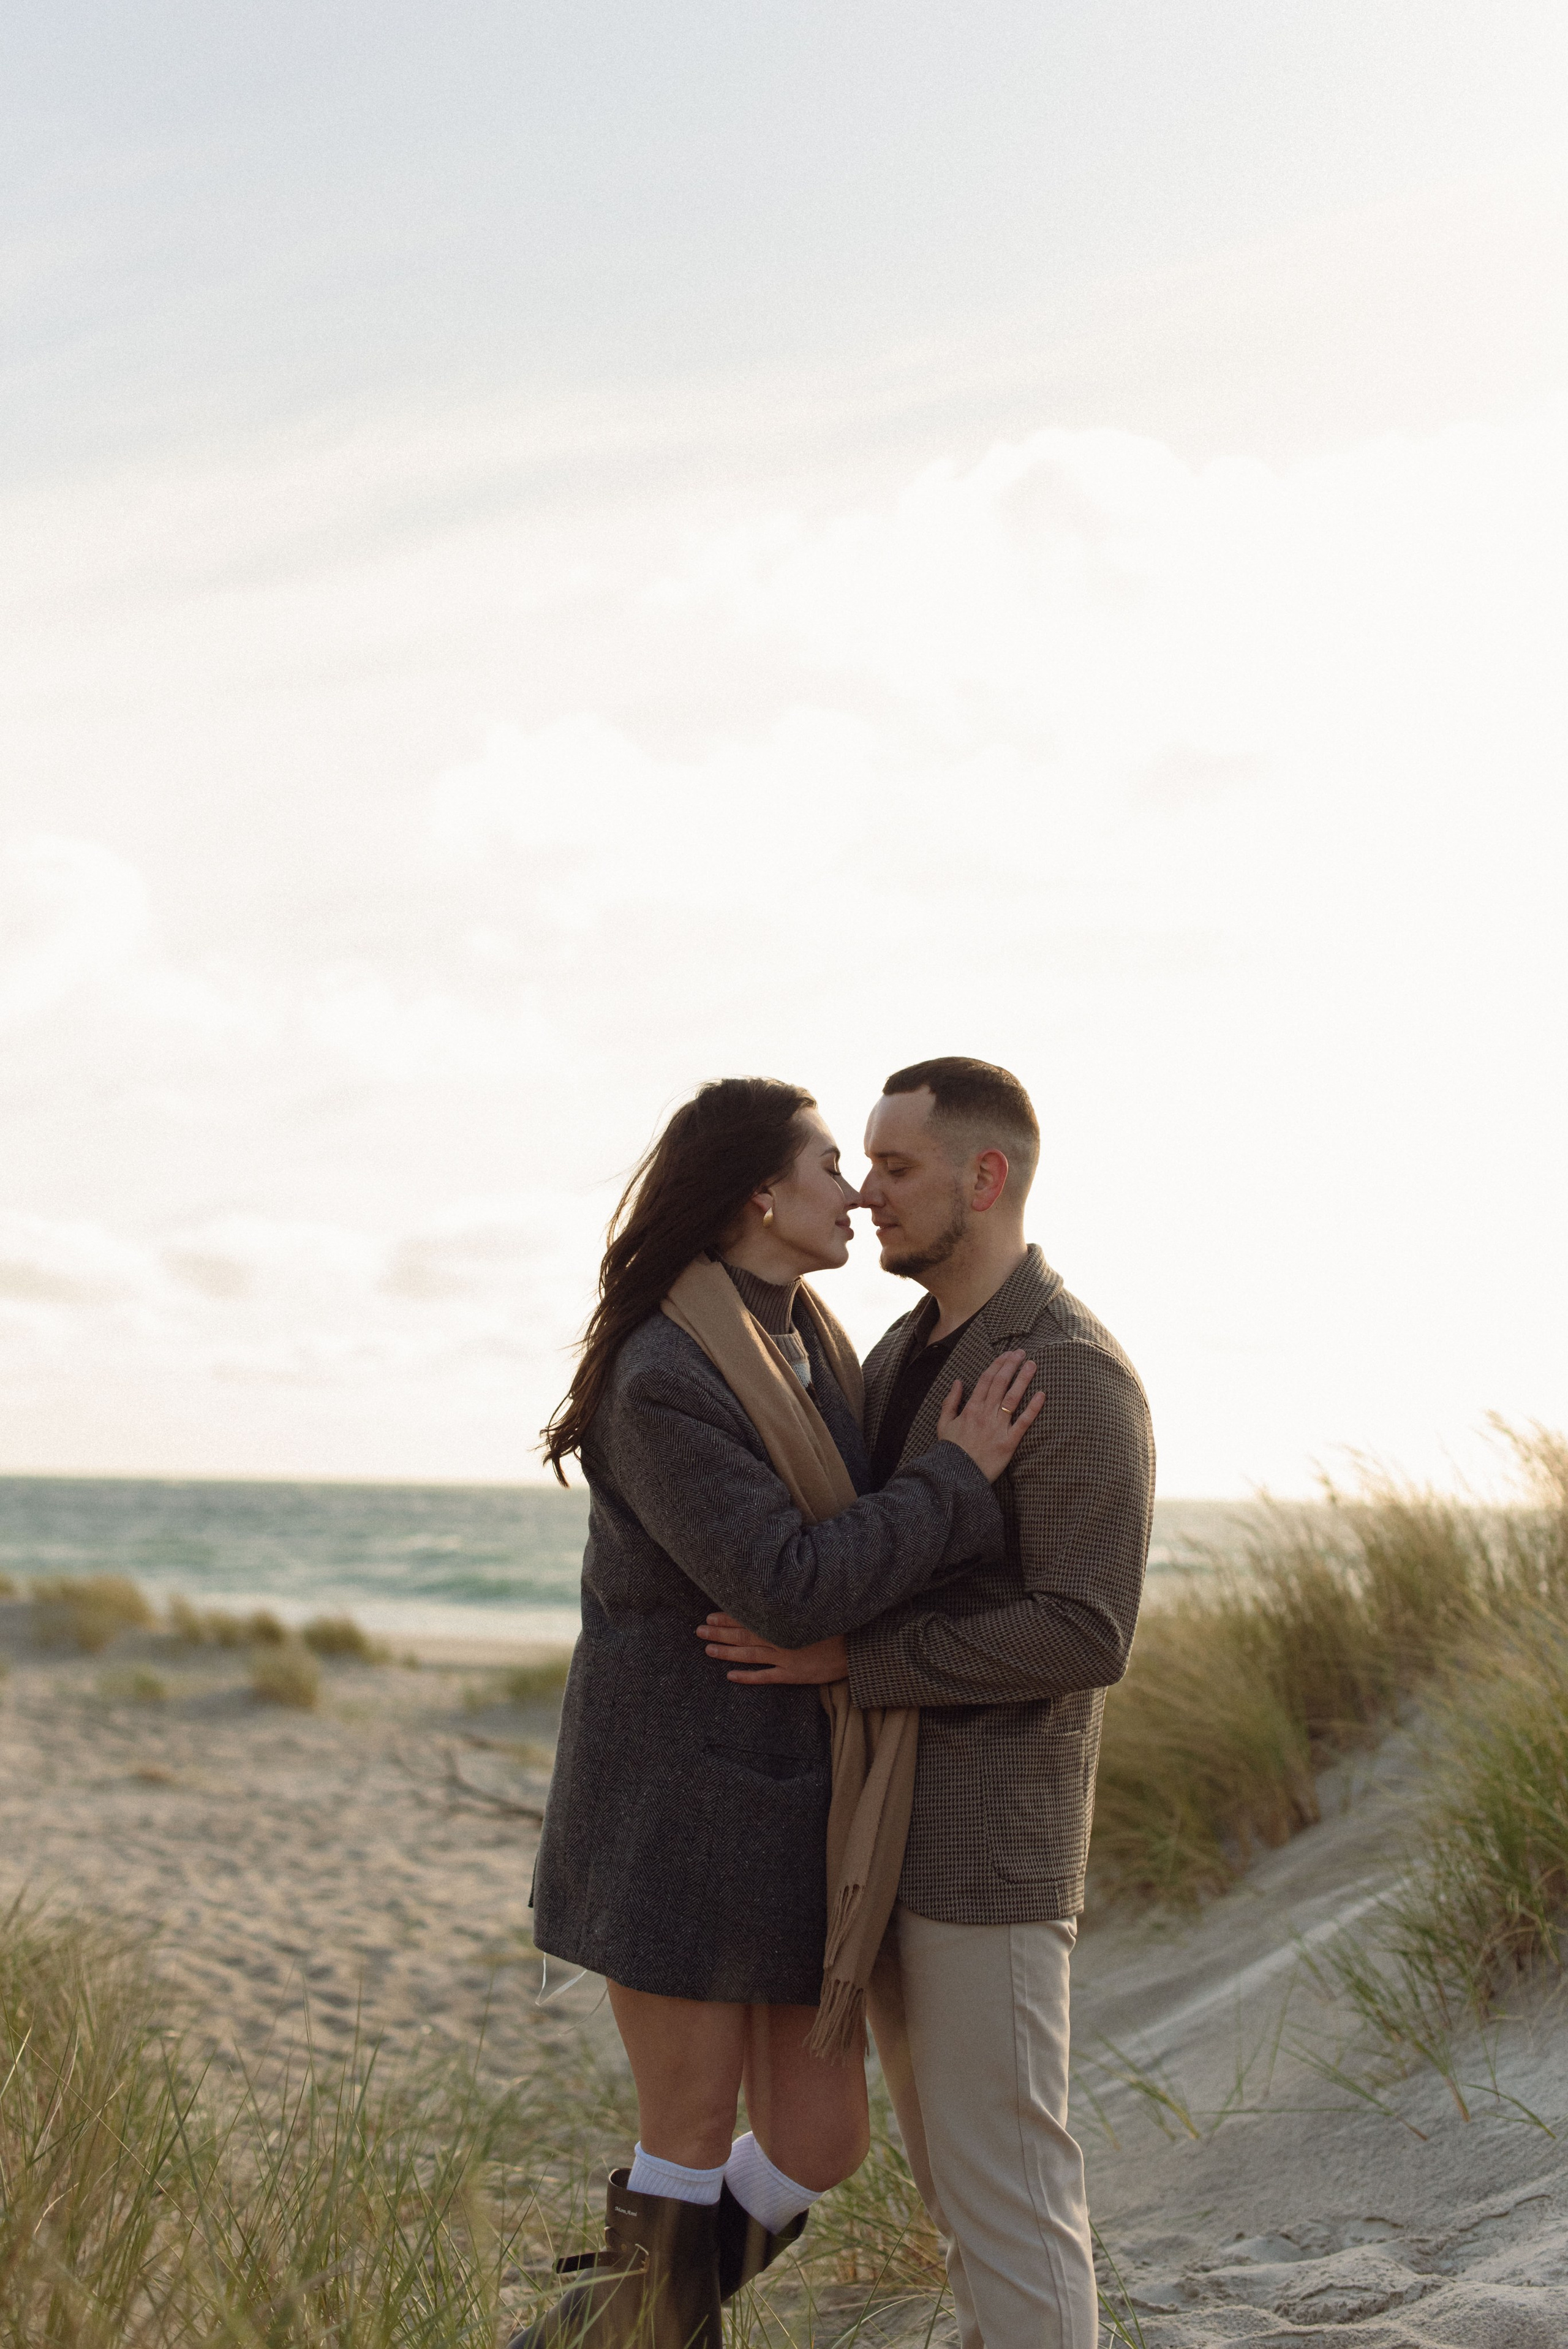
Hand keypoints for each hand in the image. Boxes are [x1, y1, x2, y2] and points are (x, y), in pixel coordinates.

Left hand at [695, 1613, 848, 1684]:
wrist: (858, 1647)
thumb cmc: (838, 1623)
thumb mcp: (815, 1606)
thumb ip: (794, 1600)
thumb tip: (778, 1585)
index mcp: (783, 1620)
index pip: (749, 1617)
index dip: (728, 1616)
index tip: (710, 1614)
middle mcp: (780, 1638)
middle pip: (743, 1634)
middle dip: (720, 1632)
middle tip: (699, 1630)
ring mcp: (785, 1658)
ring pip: (749, 1654)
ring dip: (727, 1652)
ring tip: (707, 1650)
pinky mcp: (792, 1674)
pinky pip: (765, 1677)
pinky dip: (747, 1677)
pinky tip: (730, 1676)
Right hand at [936, 1348, 1044, 1480]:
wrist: (956, 1477)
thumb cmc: (950, 1451)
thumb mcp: (943, 1424)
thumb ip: (950, 1402)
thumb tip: (957, 1382)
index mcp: (970, 1408)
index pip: (986, 1380)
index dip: (998, 1364)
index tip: (1007, 1354)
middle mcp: (985, 1414)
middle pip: (1000, 1383)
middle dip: (1011, 1365)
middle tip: (1022, 1352)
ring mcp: (998, 1427)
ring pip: (1012, 1397)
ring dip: (1023, 1379)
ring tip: (1032, 1365)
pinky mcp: (1009, 1442)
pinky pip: (1023, 1422)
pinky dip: (1033, 1408)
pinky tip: (1041, 1394)